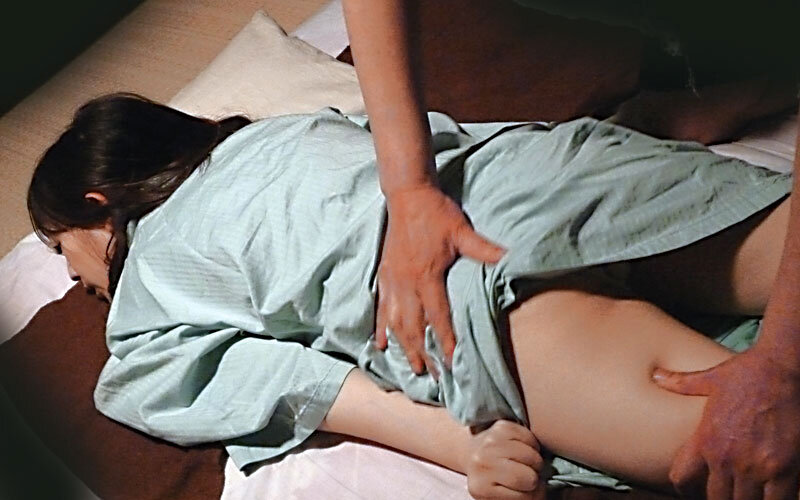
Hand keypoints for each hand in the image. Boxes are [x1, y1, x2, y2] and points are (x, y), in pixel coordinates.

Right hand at [375, 185, 504, 372]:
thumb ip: (484, 249)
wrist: (406, 195)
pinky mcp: (383, 276)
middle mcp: (406, 284)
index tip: (452, 363)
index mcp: (427, 276)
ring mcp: (392, 281)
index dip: (445, 341)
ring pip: (395, 323)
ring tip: (412, 367)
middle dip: (424, 354)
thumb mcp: (462, 231)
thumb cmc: (436, 213)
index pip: (437, 317)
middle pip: (414, 328)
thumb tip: (510, 258)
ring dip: (403, 347)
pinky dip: (381, 328)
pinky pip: (380, 308)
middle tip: (433, 377)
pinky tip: (381, 344)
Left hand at [464, 420, 544, 499]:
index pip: (523, 497)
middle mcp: (481, 463)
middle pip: (528, 477)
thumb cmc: (492, 477)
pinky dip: (532, 445)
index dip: (532, 493)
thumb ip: (523, 495)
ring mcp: (490, 442)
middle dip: (534, 477)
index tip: (528, 489)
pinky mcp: (500, 426)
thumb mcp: (501, 494)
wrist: (473, 450)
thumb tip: (542, 488)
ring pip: (532, 457)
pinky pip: (530, 438)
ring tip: (525, 463)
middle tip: (527, 475)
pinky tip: (523, 449)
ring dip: (534, 461)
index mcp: (480, 487)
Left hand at [653, 346, 799, 499]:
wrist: (781, 369)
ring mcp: (757, 466)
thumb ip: (680, 383)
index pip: (681, 478)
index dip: (684, 488)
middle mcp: (728, 458)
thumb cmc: (746, 372)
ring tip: (747, 493)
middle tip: (725, 492)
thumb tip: (656, 375)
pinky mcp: (785, 469)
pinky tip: (771, 494)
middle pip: (716, 499)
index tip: (690, 489)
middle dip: (718, 498)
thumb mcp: (708, 379)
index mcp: (705, 440)